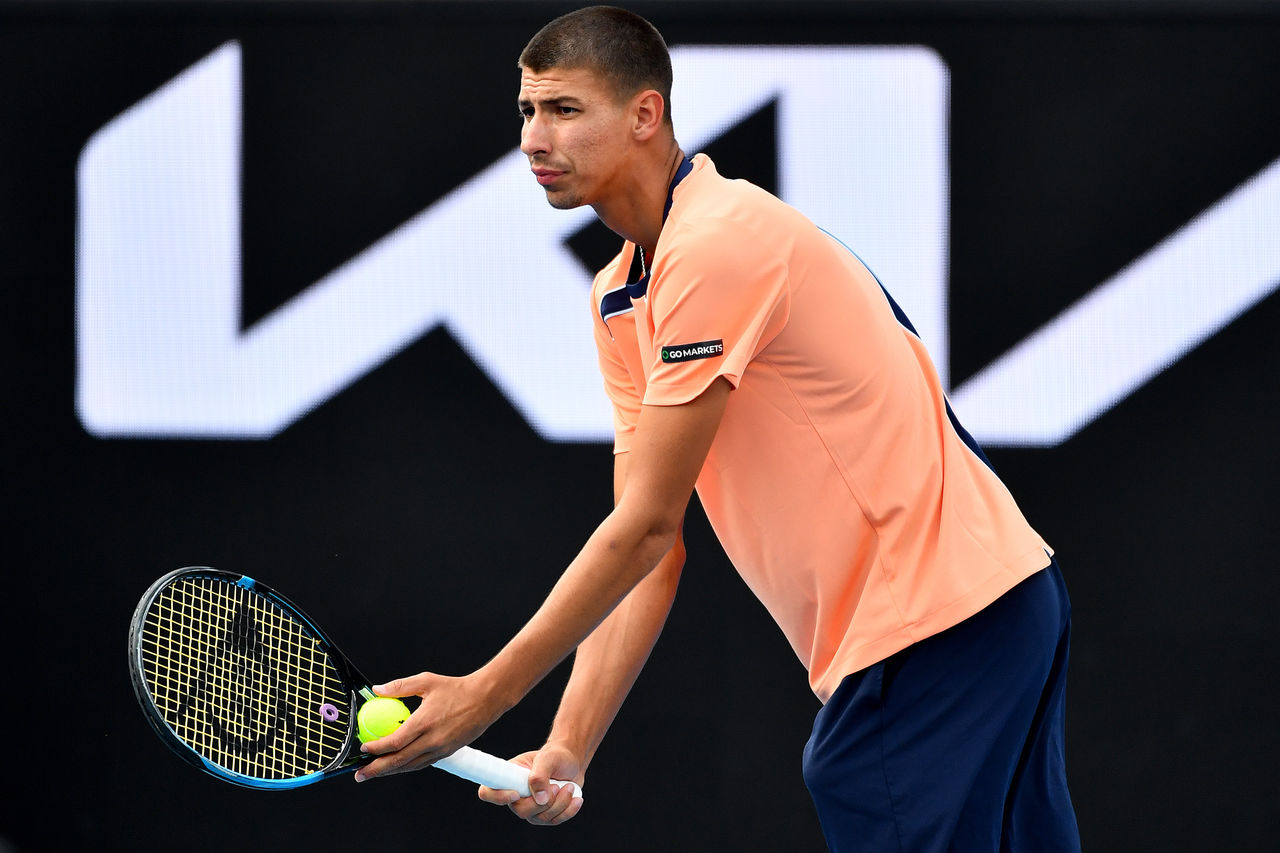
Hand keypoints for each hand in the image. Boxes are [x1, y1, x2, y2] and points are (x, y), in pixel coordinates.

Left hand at [354, 671, 499, 781]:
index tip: (363, 748)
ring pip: (410, 765)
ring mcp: (441, 748)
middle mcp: (432, 739)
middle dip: (376, 769)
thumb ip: (400, 686)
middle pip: (399, 760)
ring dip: (390, 771)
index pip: (395, 741)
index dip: (376, 748)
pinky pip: (422, 763)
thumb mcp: (427, 681)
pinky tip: (397, 766)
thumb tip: (377, 689)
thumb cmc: (457, 688)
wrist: (486, 699)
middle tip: (360, 774)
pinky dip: (407, 766)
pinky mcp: (447, 752)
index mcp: (425, 722)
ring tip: (373, 773)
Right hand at [478, 743, 584, 824]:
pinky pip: (554, 821)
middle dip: (543, 801)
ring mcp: (530, 807)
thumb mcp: (548, 758)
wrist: (571, 762)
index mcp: (509, 777)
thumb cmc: (555, 756)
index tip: (516, 793)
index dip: (498, 797)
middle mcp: (516, 795)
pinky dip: (568, 810)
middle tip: (556, 786)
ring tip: (569, 786)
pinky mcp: (545, 815)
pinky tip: (576, 799)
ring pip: (540, 818)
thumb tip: (540, 800)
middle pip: (520, 811)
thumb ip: (540, 775)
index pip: (488, 791)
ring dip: (560, 803)